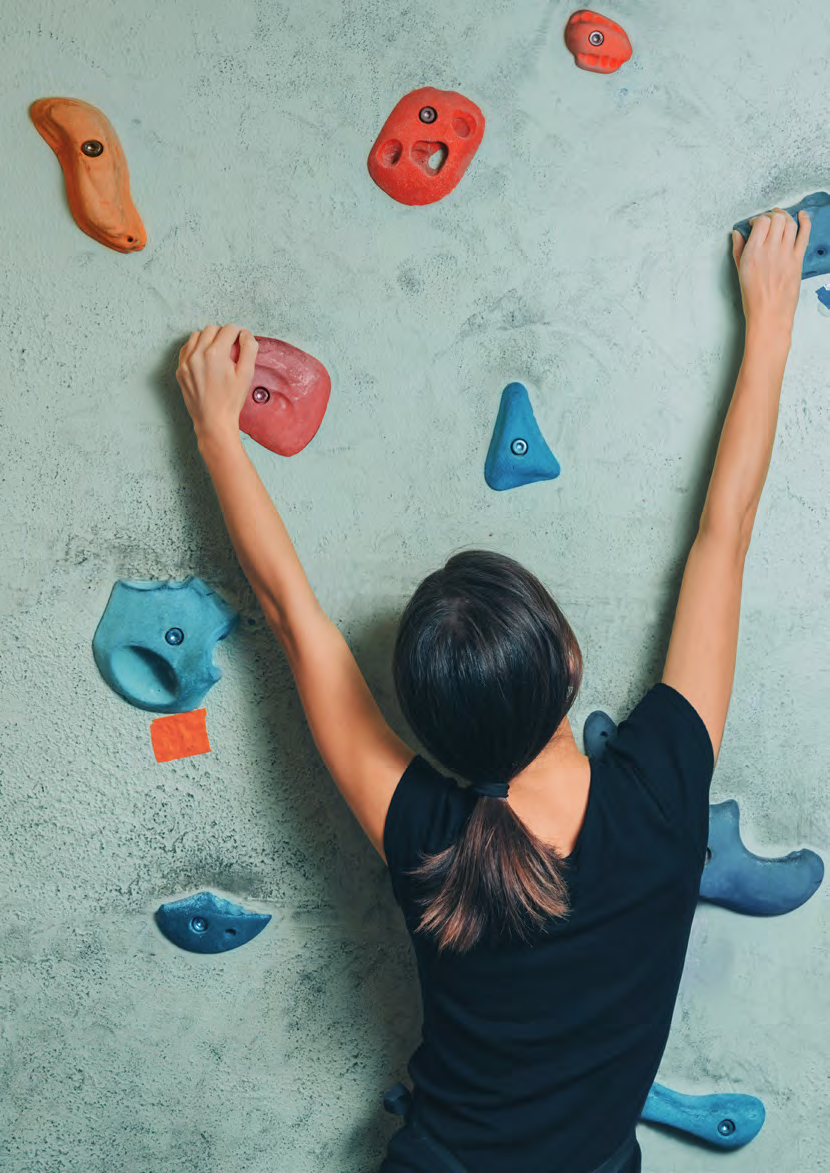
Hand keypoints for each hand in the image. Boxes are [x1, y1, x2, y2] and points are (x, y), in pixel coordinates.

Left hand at [176, 324, 257, 444]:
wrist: (213, 421)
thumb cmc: (231, 400)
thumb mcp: (246, 374)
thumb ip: (249, 349)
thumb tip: (246, 334)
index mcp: (215, 354)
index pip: (228, 329)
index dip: (239, 332)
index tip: (242, 338)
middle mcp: (197, 354)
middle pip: (211, 329)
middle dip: (223, 333)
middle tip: (231, 346)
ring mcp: (186, 362)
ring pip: (196, 335)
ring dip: (208, 338)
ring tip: (217, 351)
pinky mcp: (180, 370)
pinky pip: (186, 349)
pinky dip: (196, 348)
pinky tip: (204, 358)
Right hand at [731, 209, 809, 338]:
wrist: (769, 315)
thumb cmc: (753, 298)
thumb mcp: (740, 272)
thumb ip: (738, 250)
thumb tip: (737, 234)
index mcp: (753, 253)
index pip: (761, 222)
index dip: (758, 219)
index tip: (755, 223)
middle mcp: (771, 251)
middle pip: (777, 220)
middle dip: (772, 215)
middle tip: (769, 219)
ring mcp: (786, 255)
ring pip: (790, 224)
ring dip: (786, 216)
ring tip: (781, 217)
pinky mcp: (797, 261)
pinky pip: (804, 235)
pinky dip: (805, 222)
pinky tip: (803, 215)